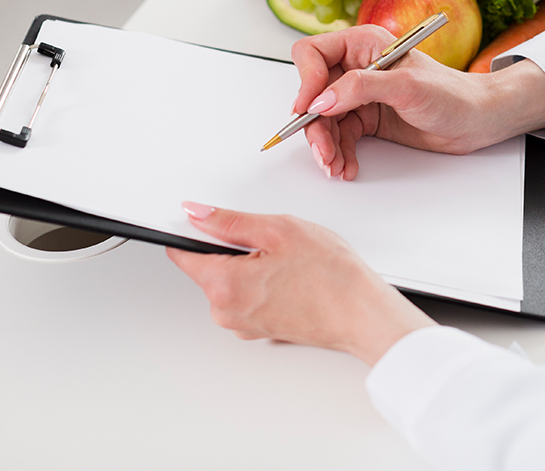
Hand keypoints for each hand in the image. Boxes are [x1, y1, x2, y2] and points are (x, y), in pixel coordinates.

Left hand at [166, 203, 434, 365]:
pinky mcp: (261, 330)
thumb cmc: (331, 276)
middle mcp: (225, 312)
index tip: (208, 220)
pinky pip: (250, 297)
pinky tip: (294, 277)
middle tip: (273, 241)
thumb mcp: (279, 230)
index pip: (182, 254)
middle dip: (235, 248)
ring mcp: (243, 325)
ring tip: (290, 261)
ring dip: (253, 266)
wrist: (363, 315)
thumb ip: (230, 221)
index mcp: (222, 285)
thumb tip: (197, 214)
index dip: (194, 231)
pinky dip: (265, 283)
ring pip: (232, 281)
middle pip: (211, 267)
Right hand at [290, 25, 544, 179]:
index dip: (305, 80)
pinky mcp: (367, 119)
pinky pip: (340, 136)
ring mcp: (360, 95)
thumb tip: (323, 99)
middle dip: (315, 125)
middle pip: (314, 94)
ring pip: (324, 120)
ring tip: (335, 167)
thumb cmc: (451, 94)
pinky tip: (346, 167)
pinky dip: (339, 153)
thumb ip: (362, 88)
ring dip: (325, 146)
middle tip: (323, 152)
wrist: (476, 120)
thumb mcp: (406, 86)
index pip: (313, 53)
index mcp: (363, 44)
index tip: (309, 108)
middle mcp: (357, 67)